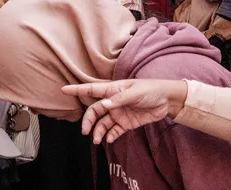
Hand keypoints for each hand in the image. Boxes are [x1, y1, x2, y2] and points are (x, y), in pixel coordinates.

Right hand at [62, 79, 186, 144]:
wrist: (166, 101)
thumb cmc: (150, 90)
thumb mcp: (135, 92)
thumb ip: (119, 99)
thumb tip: (104, 105)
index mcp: (113, 90)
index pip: (92, 89)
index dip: (77, 89)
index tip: (64, 90)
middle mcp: (113, 102)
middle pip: (95, 111)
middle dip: (88, 120)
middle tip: (85, 130)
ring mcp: (119, 113)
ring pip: (103, 123)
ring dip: (98, 131)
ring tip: (97, 140)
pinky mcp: (126, 123)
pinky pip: (114, 130)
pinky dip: (110, 135)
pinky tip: (109, 139)